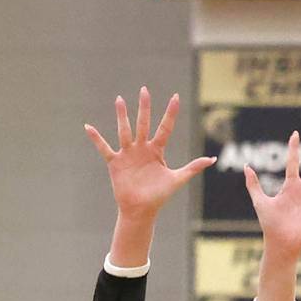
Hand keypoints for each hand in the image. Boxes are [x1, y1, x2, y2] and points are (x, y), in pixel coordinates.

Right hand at [85, 87, 215, 217]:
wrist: (141, 210)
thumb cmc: (159, 196)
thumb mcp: (177, 179)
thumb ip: (193, 167)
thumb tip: (213, 159)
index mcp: (157, 150)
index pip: (165, 128)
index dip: (171, 113)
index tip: (176, 97)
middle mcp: (142, 148)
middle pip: (144, 124)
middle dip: (144, 108)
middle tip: (144, 90)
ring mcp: (128, 154)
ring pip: (125, 131)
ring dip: (122, 116)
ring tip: (120, 100)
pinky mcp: (115, 162)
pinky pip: (104, 148)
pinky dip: (96, 139)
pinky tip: (88, 127)